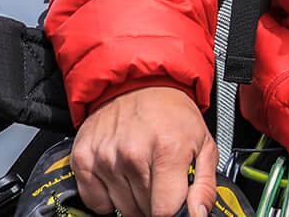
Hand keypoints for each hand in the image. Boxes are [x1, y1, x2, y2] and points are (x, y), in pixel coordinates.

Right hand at [71, 86, 216, 216]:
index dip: (171, 212)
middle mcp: (133, 154)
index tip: (173, 203)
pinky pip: (95, 202)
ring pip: (121, 207)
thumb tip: (198, 214)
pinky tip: (121, 177)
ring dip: (133, 198)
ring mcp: (105, 157)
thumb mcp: (204, 145)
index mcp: (168, 150)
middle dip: (154, 201)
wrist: (140, 85)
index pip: (164, 210)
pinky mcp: (83, 159)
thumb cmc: (173, 115)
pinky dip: (108, 197)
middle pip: (143, 210)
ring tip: (143, 172)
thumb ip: (205, 185)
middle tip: (161, 180)